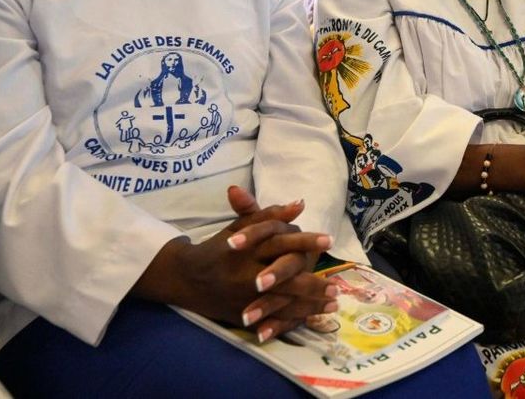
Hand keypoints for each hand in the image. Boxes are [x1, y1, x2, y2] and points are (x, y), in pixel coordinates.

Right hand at [133, 187, 332, 340]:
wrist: (187, 279)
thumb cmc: (222, 248)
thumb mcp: (241, 227)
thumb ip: (270, 215)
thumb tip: (301, 203)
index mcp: (247, 248)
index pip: (279, 242)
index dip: (304, 240)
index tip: (329, 240)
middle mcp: (246, 274)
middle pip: (284, 278)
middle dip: (312, 283)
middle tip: (337, 286)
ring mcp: (244, 298)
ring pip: (282, 302)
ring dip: (310, 304)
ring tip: (334, 302)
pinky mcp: (242, 316)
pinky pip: (271, 320)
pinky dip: (294, 319)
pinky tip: (314, 317)